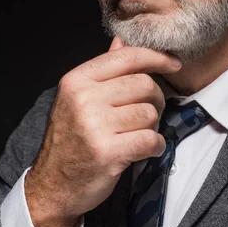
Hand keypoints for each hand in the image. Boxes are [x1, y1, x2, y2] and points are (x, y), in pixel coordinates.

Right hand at [24, 37, 181, 226]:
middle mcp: (83, 98)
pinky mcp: (107, 152)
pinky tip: (146, 149)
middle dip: (156, 99)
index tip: (174, 63)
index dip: (156, 57)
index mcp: (77, 80)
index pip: (127, 57)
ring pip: (149, 113)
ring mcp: (94, 125)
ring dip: (153, 126)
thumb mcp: (78, 98)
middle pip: (144, 85)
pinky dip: (155, 146)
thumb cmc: (71, 140)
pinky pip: (150, 139)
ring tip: (140, 134)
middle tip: (150, 113)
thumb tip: (120, 41)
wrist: (53, 185)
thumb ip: (102, 70)